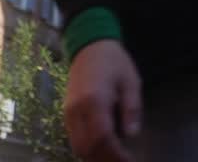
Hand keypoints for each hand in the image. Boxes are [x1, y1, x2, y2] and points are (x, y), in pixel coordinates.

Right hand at [65, 39, 142, 161]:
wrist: (89, 46)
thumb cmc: (114, 62)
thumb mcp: (131, 81)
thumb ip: (131, 108)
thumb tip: (132, 135)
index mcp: (95, 100)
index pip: (102, 137)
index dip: (115, 154)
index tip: (130, 160)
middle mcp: (77, 110)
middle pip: (86, 147)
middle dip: (105, 159)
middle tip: (124, 161)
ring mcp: (68, 112)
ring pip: (77, 146)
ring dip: (95, 157)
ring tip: (115, 157)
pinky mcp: (66, 113)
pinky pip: (74, 138)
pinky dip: (87, 149)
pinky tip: (103, 148)